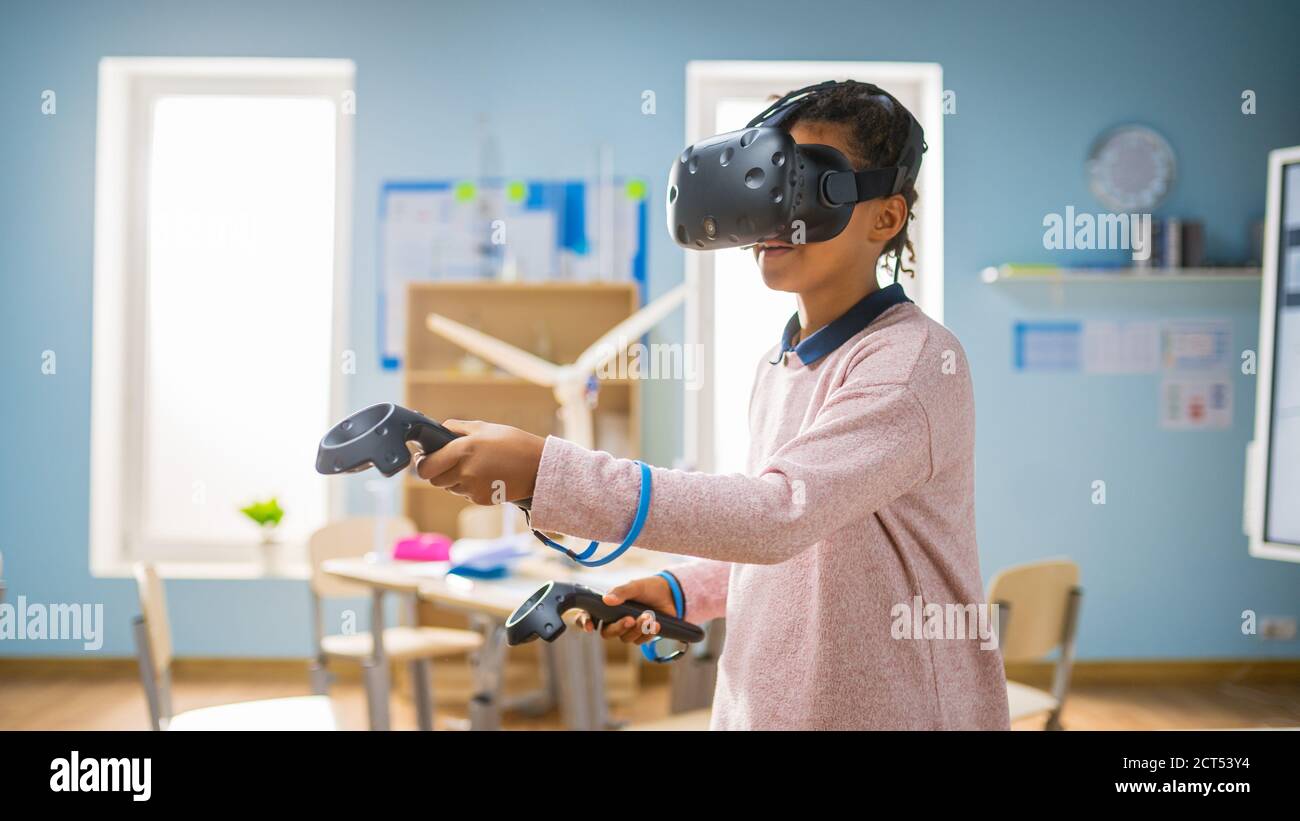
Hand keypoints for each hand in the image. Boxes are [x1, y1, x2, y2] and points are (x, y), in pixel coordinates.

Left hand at [414, 420, 545, 504]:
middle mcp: (465, 471)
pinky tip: (487, 476)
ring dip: (455, 479)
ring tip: (475, 467)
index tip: (425, 458)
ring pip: (450, 487)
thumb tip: (438, 430)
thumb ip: (457, 428)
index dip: (422, 463)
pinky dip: (470, 487)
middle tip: (450, 462)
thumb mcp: (485, 428)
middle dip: (438, 471)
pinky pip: (465, 494)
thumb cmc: (515, 444)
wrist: (539, 468)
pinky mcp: (481, 500)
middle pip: (434, 480)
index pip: (426, 466)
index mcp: (463, 449)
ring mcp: (472, 488)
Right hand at [574, 575, 674, 644]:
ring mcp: (628, 629)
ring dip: (637, 628)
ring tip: (649, 616)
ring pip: (625, 638)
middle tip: (630, 619)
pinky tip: (656, 624)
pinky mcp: (641, 635)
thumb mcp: (635, 586)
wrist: (670, 595)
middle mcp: (614, 620)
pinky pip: (640, 641)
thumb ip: (621, 592)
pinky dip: (648, 633)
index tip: (590, 627)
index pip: (588, 616)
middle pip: (607, 633)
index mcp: (607, 607)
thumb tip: (606, 600)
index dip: (584, 623)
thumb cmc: (648, 588)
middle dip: (618, 627)